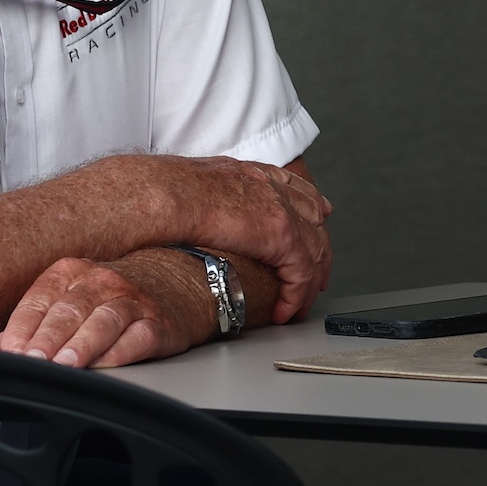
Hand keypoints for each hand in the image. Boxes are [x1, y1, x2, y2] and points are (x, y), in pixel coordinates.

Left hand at [0, 251, 210, 368]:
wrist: (168, 288)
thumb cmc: (104, 302)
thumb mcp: (66, 303)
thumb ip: (31, 325)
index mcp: (71, 272)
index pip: (40, 299)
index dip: (22, 328)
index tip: (9, 352)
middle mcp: (102, 281)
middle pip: (70, 309)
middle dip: (48, 337)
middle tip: (33, 361)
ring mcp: (132, 300)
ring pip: (104, 320)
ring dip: (83, 344)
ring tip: (66, 364)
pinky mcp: (158, 323)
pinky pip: (138, 337)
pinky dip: (121, 351)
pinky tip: (105, 364)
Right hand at [166, 158, 332, 324]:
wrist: (166, 193)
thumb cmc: (167, 190)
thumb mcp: (198, 182)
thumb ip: (212, 193)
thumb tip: (198, 207)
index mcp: (253, 174)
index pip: (296, 189)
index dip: (311, 208)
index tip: (320, 219)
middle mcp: (272, 188)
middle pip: (314, 219)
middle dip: (319, 250)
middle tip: (318, 275)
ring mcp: (281, 210)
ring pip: (314, 250)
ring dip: (309, 281)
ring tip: (300, 304)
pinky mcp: (281, 235)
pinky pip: (301, 272)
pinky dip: (296, 296)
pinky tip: (285, 312)